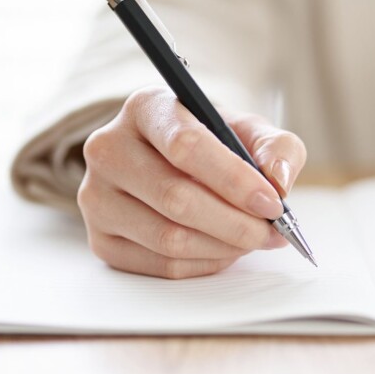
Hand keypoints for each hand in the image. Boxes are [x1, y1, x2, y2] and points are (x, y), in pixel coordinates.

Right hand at [78, 86, 305, 277]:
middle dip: (236, 223)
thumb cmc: (213, 144)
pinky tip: (224, 250)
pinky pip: (161, 265)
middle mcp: (108, 149)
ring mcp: (96, 197)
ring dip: (224, 247)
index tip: (272, 203)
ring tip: (252, 240)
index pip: (185, 146)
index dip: (234, 180)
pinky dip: (205, 264)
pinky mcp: (100, 239)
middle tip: (272, 232)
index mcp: (145, 108)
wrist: (171, 164)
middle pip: (176, 198)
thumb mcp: (249, 131)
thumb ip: (276, 148)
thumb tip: (278, 181)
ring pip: (169, 238)